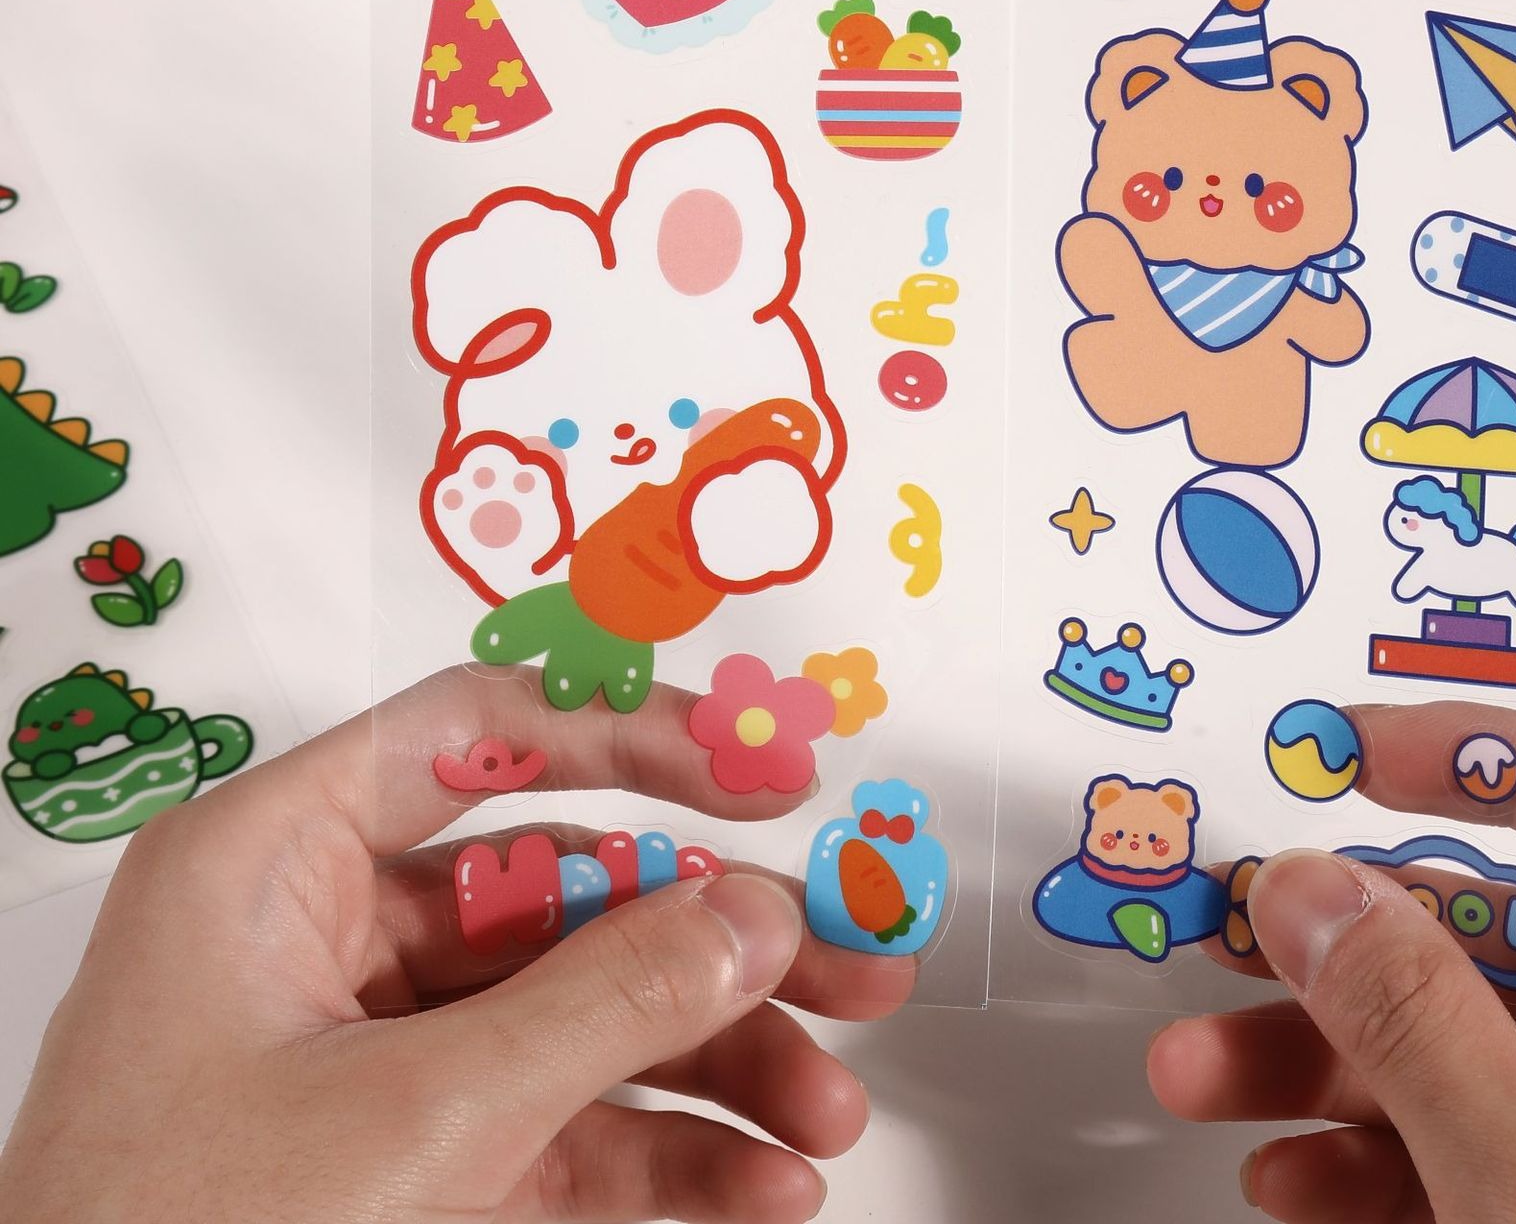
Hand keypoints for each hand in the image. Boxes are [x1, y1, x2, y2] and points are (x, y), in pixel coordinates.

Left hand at [0, 666, 912, 1221]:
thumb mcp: (411, 1122)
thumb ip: (600, 1005)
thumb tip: (750, 919)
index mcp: (271, 864)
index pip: (482, 735)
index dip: (637, 733)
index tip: (762, 774)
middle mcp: (324, 942)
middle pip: (569, 892)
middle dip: (718, 945)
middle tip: (847, 955)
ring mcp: (371, 1061)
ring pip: (583, 1017)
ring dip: (717, 1064)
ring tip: (824, 1107)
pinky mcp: (407, 1165)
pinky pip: (563, 1128)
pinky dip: (664, 1155)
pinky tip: (756, 1183)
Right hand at [1149, 702, 1515, 1221]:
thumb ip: (1424, 1028)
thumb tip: (1315, 889)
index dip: (1500, 755)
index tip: (1365, 744)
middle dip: (1368, 960)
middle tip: (1247, 947)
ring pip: (1510, 1070)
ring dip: (1350, 1073)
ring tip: (1220, 1086)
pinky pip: (1515, 1169)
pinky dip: (1398, 1171)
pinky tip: (1303, 1191)